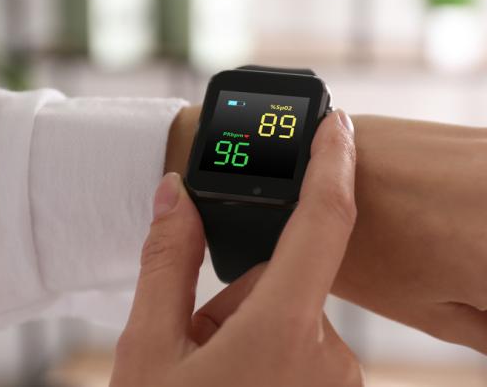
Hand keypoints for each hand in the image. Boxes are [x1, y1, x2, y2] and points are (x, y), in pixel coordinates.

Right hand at [113, 111, 361, 386]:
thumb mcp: (148, 352)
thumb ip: (166, 264)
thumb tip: (175, 197)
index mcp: (282, 332)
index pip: (323, 221)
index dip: (331, 162)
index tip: (335, 125)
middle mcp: (329, 356)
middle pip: (286, 277)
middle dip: (241, 295)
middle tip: (198, 341)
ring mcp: (338, 379)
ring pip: (292, 312)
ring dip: (254, 326)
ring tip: (213, 371)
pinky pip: (305, 344)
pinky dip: (271, 350)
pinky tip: (239, 378)